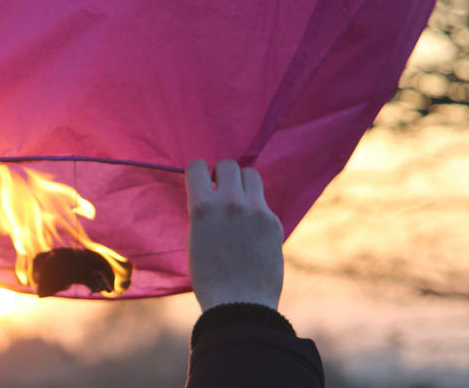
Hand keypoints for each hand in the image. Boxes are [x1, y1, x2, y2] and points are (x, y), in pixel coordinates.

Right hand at [185, 159, 283, 311]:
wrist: (240, 303)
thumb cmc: (209, 277)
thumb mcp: (194, 239)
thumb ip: (203, 211)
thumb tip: (210, 193)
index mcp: (203, 207)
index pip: (198, 166)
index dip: (198, 173)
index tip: (202, 183)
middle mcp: (230, 202)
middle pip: (228, 165)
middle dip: (222, 175)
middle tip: (221, 192)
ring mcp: (255, 210)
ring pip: (250, 174)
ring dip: (242, 183)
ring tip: (239, 202)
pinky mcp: (273, 221)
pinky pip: (262, 201)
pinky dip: (255, 208)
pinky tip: (252, 230)